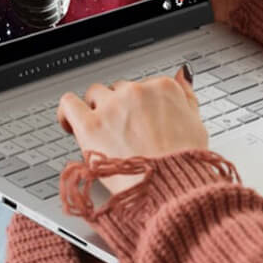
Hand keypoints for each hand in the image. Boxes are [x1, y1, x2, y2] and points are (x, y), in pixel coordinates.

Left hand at [57, 66, 206, 195]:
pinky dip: (66, 111)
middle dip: (120, 108)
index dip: (140, 105)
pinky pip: (69, 104)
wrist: (171, 187)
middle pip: (120, 90)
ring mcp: (112, 107)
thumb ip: (186, 93)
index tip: (139, 119)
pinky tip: (70, 124)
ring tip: (101, 131)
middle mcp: (137, 91)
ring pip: (96, 94)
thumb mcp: (196, 121)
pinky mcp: (90, 125)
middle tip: (124, 132)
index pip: (145, 85)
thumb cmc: (184, 161)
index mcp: (163, 87)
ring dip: (97, 108)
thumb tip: (184, 75)